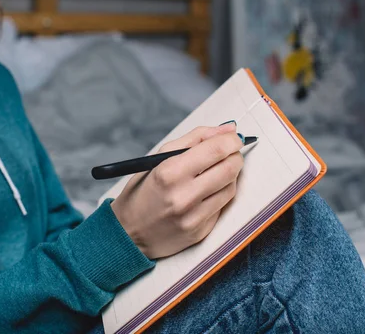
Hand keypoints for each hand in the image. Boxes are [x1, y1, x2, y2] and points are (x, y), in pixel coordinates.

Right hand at [111, 124, 243, 259]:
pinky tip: (207, 192)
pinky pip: (222, 206)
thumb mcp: (158, 158)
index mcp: (169, 172)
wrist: (130, 233)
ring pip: (231, 187)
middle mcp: (183, 196)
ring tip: (215, 172)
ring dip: (230, 175)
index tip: (233, 137)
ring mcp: (193, 216)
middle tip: (229, 153)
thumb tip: (228, 129)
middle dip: (235, 156)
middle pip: (229, 168)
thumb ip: (195, 139)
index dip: (231, 140)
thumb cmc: (143, 192)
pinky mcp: (200, 231)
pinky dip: (220, 194)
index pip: (215, 150)